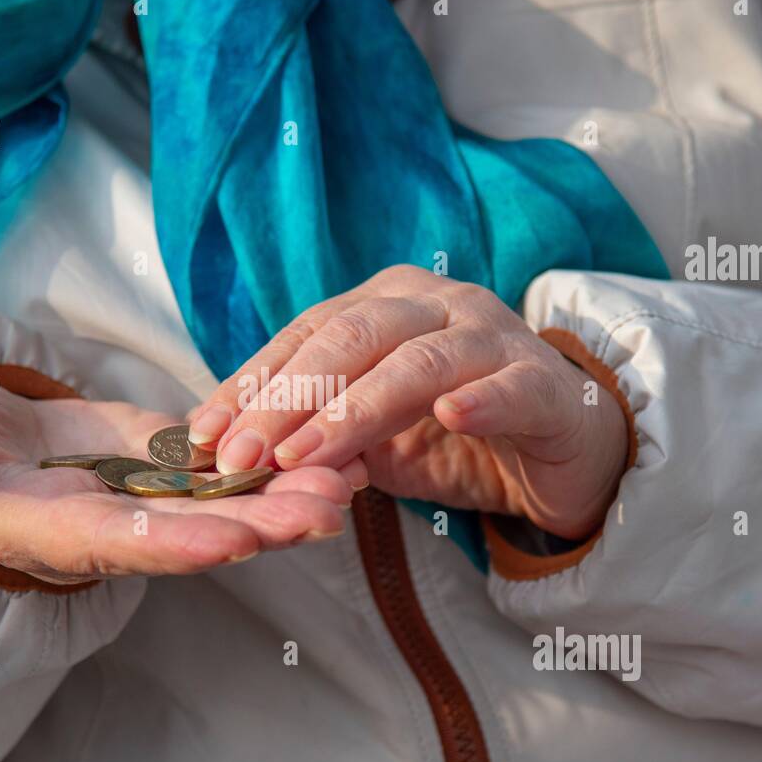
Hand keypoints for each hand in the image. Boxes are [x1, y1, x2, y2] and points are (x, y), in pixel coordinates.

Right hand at [0, 369, 361, 584]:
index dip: (177, 543)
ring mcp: (148, 497)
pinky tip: (336, 436)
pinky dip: (281, 457)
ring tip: (360, 472)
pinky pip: (231, 467)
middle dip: (263, 524)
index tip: (234, 540)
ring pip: (229, 502)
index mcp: (56, 529)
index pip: (122, 544)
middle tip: (332, 504)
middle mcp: (115, 525)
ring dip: (291, 492)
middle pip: (197, 532)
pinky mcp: (169, 463)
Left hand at [187, 265, 628, 539]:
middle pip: (351, 338)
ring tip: (306, 458)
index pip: (304, 334)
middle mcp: (436, 304)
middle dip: (288, 399)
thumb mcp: (369, 437)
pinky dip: (482, 398)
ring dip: (355, 410)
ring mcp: (494, 337)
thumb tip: (233, 456)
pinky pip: (511, 386)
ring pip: (417, 361)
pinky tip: (450, 414)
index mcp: (385, 304)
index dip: (251, 384)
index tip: (204, 435)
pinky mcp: (547, 384)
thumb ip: (314, 436)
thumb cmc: (453, 435)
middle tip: (243, 456)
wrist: (557, 454)